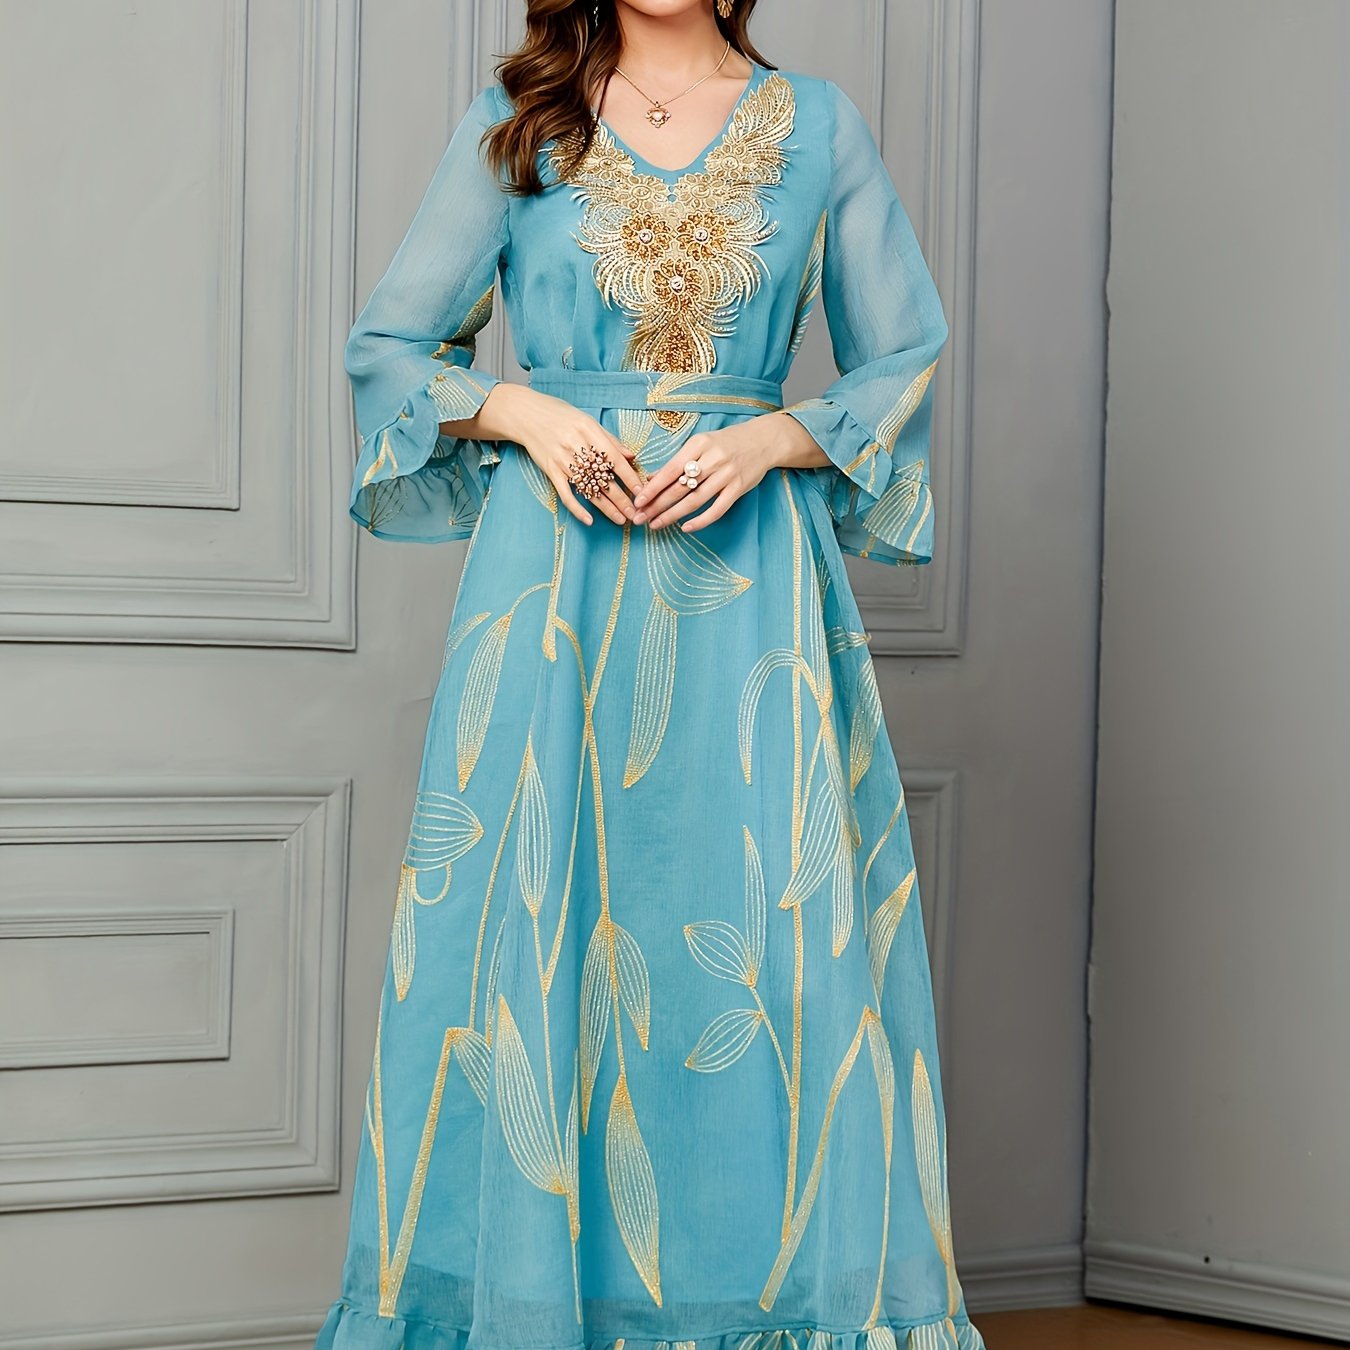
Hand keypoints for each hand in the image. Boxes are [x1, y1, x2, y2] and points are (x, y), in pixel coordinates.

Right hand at [442, 383, 641, 526]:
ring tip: (620, 520)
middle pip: (604, 479)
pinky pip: (565, 494)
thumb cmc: (560, 415)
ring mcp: (562, 460)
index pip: (615, 460)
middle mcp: (576, 447)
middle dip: (622, 499)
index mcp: (589, 432)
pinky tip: (589, 520)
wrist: (526, 414)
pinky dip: (577, 509)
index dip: (630, 478)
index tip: (642, 492)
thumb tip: (631, 457)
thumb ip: (610, 439)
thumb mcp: (587, 420)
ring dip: (606, 508)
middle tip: (636, 513)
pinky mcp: (550, 470)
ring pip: (588, 489)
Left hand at [632, 411, 830, 531]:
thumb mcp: (700, 444)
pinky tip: (685, 528)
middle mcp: (712, 459)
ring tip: (656, 524)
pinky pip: (717, 509)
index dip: (652, 487)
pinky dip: (701, 521)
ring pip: (695, 500)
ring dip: (673, 515)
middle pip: (679, 487)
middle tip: (640, 518)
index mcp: (699, 444)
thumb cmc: (726, 442)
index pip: (670, 469)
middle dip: (657, 504)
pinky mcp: (738, 488)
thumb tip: (650, 478)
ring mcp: (727, 475)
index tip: (637, 501)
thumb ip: (677, 462)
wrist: (763, 441)